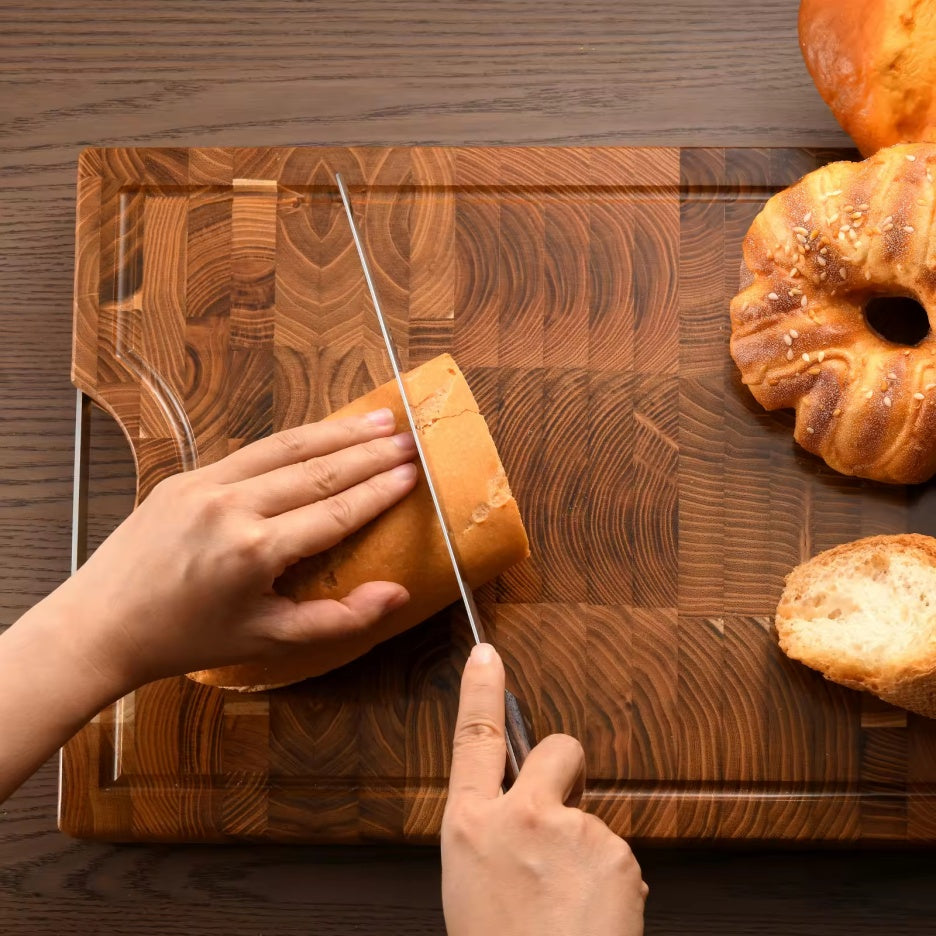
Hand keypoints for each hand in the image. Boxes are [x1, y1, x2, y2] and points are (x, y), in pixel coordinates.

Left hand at [47, 407, 417, 691]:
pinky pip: (252, 451)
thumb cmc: (188, 639)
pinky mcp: (186, 475)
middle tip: (410, 438)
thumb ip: (339, 618)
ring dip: (337, 432)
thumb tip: (397, 593)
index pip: (335, 511)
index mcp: (255, 551)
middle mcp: (232, 507)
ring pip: (286, 448)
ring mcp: (205, 484)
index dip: (379, 491)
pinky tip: (321, 434)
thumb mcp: (269, 640)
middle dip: (369, 452)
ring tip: (378, 420)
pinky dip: (294, 440)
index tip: (413, 473)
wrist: (102, 624)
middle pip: (318, 470)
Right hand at [441, 644, 647, 935]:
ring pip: (591, 820)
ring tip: (568, 908)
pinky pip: (616, 856)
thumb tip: (523, 813)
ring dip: (586, 854)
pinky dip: (609, 883)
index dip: (480, 692)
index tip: (486, 656)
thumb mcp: (472, 887)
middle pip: (558, 750)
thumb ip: (493, 835)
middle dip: (569, 768)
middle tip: (565, 813)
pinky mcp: (616, 852)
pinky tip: (591, 918)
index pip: (474, 739)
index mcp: (470, 826)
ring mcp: (572, 830)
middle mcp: (520, 815)